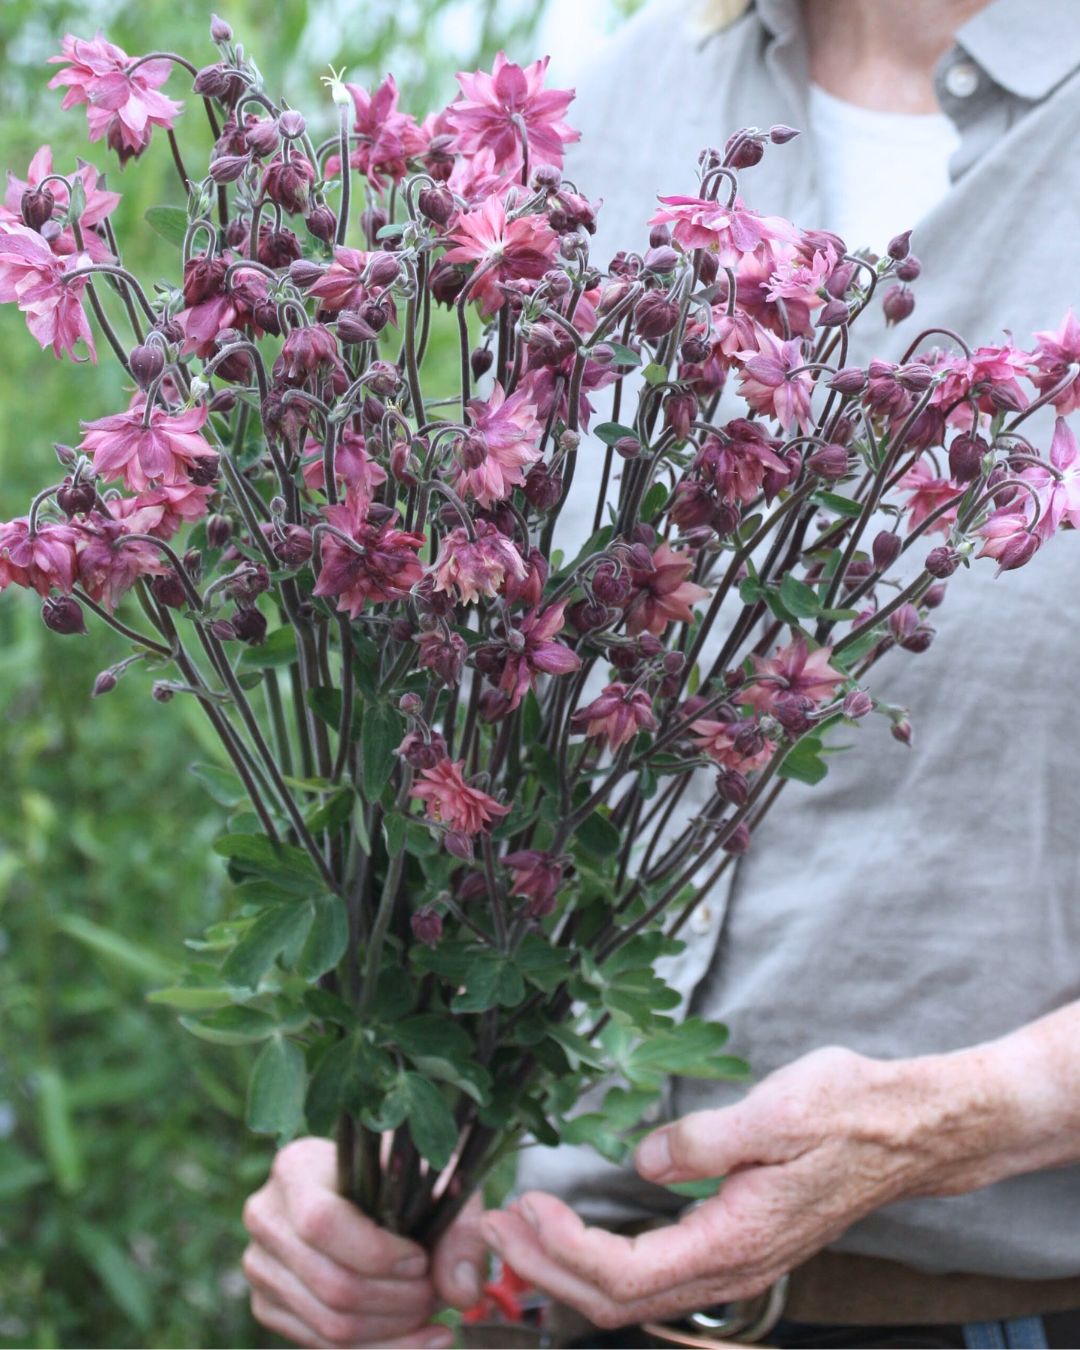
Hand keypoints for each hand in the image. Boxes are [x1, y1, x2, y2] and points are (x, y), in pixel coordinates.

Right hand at [243, 1137, 486, 1347]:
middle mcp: (266, 1216)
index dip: (378, 1254)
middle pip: (333, 1286)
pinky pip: (323, 1347)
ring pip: (331, 1327)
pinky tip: (414, 1336)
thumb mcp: (435, 1180)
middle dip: (399, 1302)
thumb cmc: (400, 1176)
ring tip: (431, 1314)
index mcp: (296, 1168)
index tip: (421, 1260)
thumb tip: (463, 1293)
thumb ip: (458, 1230)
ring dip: (394, 1331)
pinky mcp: (268, 1305)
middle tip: (437, 1295)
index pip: (324, 1224)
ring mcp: (260, 1266)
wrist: (367, 1188)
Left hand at [482, 1044, 1007, 1329]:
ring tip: (518, 1228)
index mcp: (736, 1240)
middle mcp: (731, 1268)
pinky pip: (654, 1278)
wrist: (905, 1130)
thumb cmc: (847, 1114)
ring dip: (567, 1267)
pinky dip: (600, 1261)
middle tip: (493, 1225)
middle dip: (546, 1269)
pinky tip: (574, 1234)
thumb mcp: (775, 1112)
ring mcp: (734, 1263)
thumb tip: (643, 1159)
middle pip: (618, 1300)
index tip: (522, 1208)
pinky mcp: (733, 1246)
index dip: (563, 1250)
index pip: (627, 1273)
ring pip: (633, 1297)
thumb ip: (703, 1142)